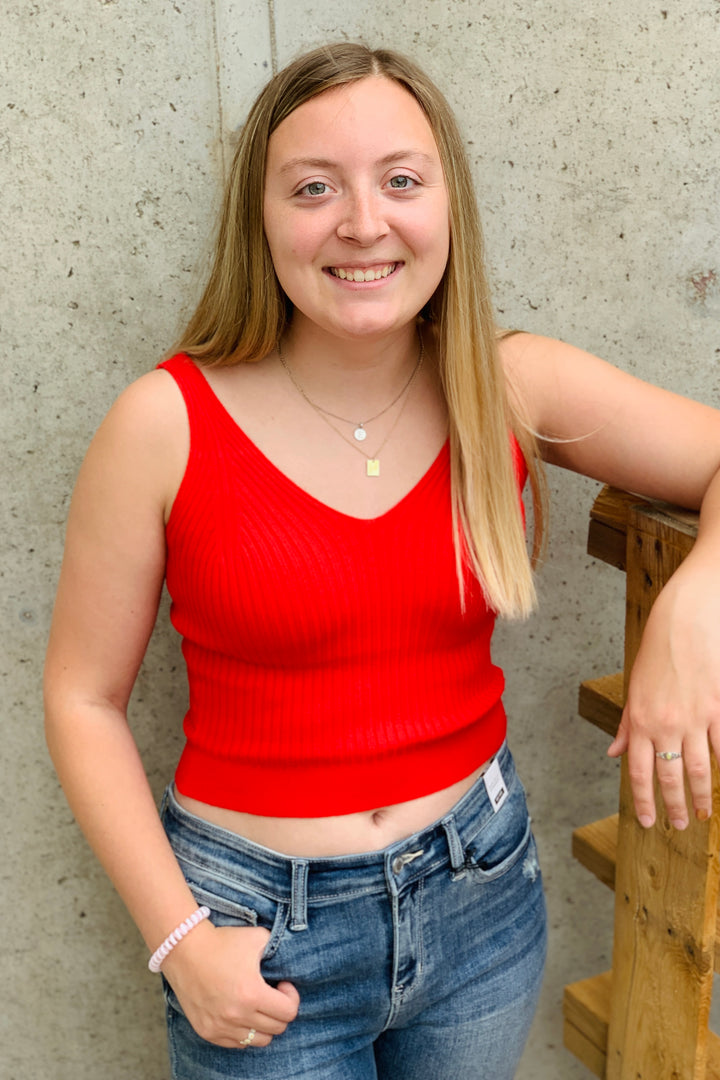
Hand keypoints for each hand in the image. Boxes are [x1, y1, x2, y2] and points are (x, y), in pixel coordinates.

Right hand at [161, 920, 299, 1048]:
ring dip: (264, 1024)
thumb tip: (289, 964)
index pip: (288, 1012)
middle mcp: (236, 1015)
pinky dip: (244, 1032)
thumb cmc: (223, 941)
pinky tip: (241, 1012)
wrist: (185, 950)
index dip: (291, 997)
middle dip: (280, 1010)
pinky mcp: (207, 1032)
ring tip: (258, 1005)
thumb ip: (278, 950)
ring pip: (258, 1040)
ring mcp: (220, 1027)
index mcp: (252, 993)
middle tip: (272, 994)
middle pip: (276, 1029)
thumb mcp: (258, 937)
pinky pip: (237, 1044)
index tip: (283, 984)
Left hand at [607, 565, 719, 828]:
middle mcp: (665, 724)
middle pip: (670, 777)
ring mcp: (695, 718)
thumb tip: (614, 752)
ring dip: (702, 797)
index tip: (648, 821)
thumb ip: (626, 724)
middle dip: (674, 806)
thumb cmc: (658, 649)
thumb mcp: (634, 686)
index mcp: (640, 719)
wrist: (686, 619)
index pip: (638, 772)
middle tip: (678, 826)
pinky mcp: (718, 709)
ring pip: (700, 769)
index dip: (644, 801)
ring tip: (702, 814)